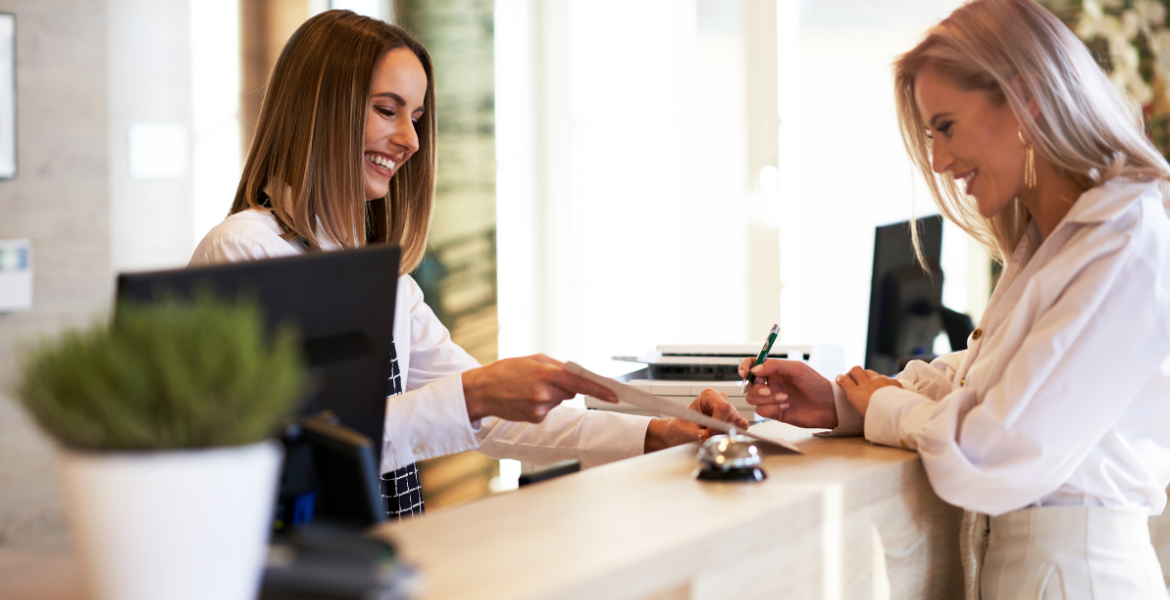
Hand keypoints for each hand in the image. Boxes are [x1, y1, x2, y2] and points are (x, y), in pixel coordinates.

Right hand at [461, 354, 618, 422]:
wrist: (482, 390)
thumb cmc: (507, 371)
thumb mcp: (533, 359)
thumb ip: (557, 367)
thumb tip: (577, 375)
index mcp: (546, 373)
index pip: (581, 383)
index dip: (600, 389)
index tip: (614, 395)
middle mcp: (545, 393)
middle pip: (571, 391)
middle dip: (563, 386)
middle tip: (543, 379)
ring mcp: (540, 408)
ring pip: (559, 401)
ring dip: (551, 394)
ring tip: (529, 388)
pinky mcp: (535, 418)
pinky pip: (549, 410)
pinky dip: (542, 404)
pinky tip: (525, 399)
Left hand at [644, 389, 750, 451]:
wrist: (681, 430)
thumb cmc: (682, 426)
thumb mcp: (685, 431)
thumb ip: (695, 434)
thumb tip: (704, 435)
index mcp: (708, 395)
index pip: (723, 406)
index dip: (718, 421)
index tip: (709, 431)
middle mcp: (720, 399)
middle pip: (731, 414)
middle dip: (722, 428)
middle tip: (708, 434)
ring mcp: (728, 408)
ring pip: (737, 420)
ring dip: (727, 430)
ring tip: (712, 433)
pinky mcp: (733, 418)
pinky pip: (742, 424)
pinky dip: (736, 431)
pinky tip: (724, 434)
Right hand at [738, 357, 836, 428]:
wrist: (828, 405)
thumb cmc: (816, 384)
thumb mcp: (797, 369)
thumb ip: (774, 365)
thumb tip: (755, 370)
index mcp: (774, 370)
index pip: (753, 365)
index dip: (745, 368)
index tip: (745, 373)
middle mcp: (771, 384)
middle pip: (749, 385)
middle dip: (757, 389)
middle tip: (769, 390)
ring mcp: (771, 398)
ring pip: (753, 399)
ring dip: (767, 399)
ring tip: (785, 398)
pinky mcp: (774, 412)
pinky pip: (762, 410)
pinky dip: (772, 408)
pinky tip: (786, 405)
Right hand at [835, 366, 901, 417]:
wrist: (898, 415)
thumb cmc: (880, 420)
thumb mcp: (863, 415)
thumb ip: (860, 406)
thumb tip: (861, 404)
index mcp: (856, 394)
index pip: (844, 380)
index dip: (840, 378)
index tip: (840, 379)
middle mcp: (867, 384)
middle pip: (855, 370)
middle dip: (852, 372)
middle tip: (853, 378)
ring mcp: (880, 380)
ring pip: (869, 372)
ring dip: (866, 376)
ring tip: (869, 383)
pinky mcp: (892, 381)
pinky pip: (883, 377)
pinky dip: (881, 380)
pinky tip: (884, 388)